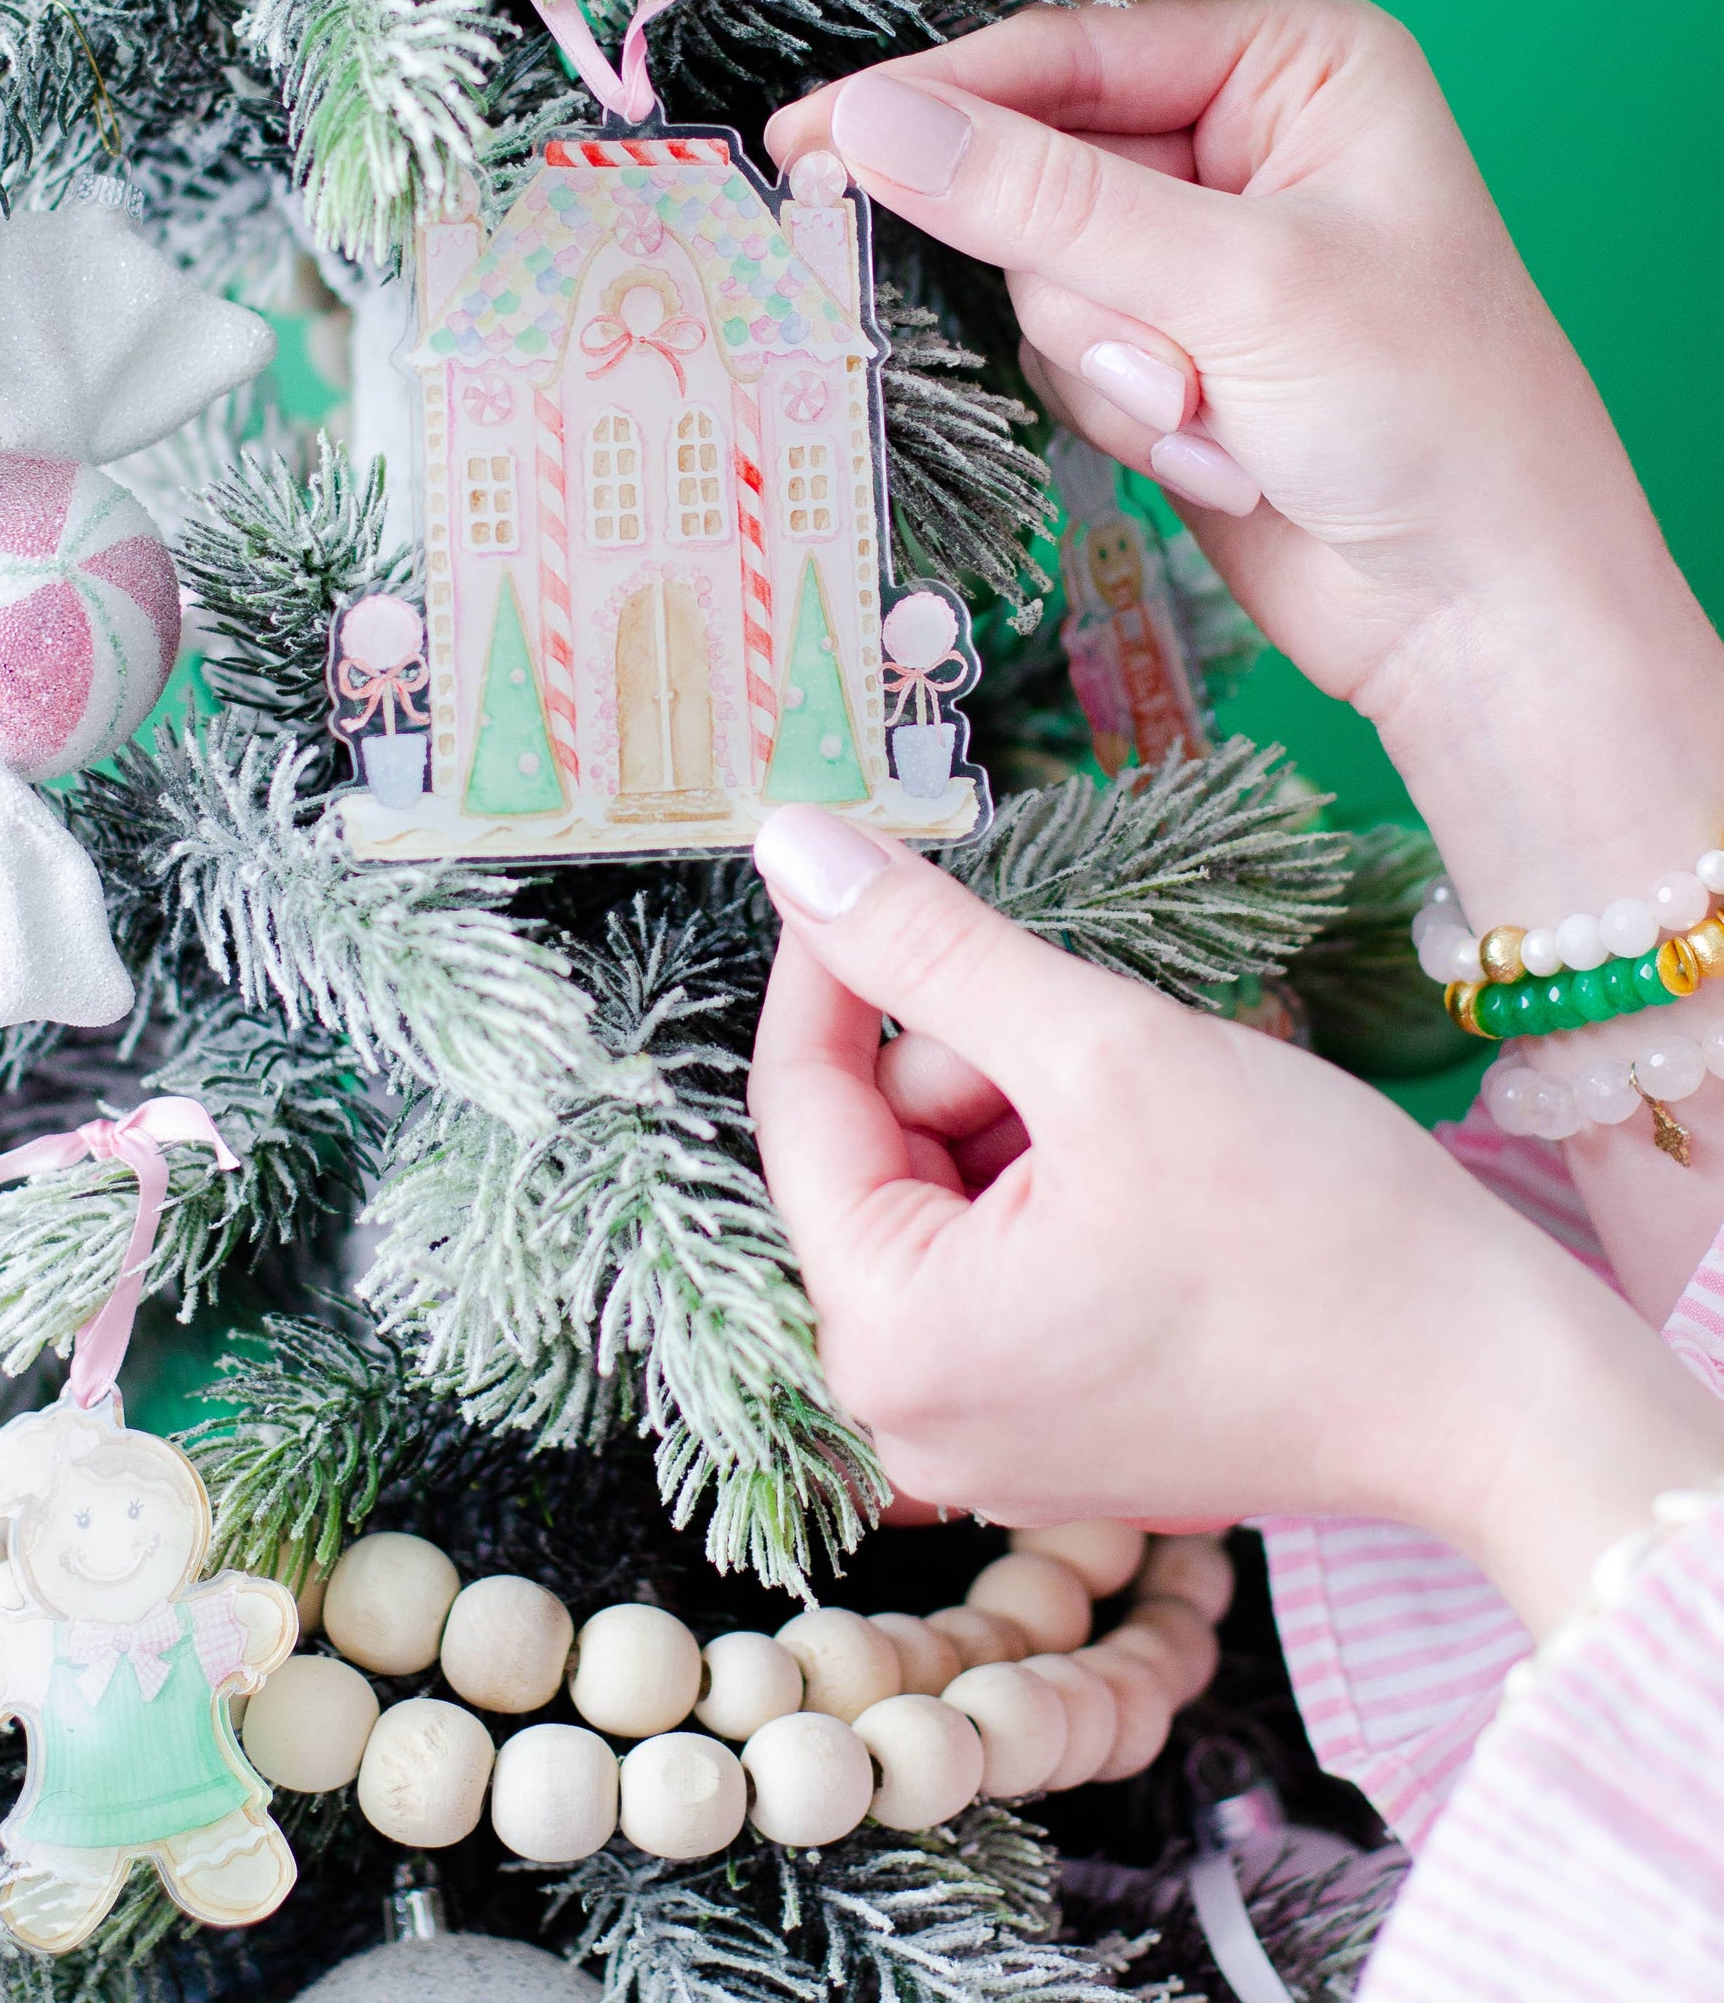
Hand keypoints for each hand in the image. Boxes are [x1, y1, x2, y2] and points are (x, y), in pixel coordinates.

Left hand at [747, 805, 1723, 1636]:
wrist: (1488, 1388)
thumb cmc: (1312, 1228)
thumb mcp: (1101, 1048)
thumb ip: (928, 945)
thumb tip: (791, 843)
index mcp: (887, 1339)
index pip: (800, 1102)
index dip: (836, 961)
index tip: (867, 857)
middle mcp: (903, 1414)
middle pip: (879, 1154)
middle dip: (980, 1070)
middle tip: (1108, 1057)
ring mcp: (977, 1437)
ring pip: (947, 1195)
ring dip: (1034, 1124)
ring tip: (1162, 1133)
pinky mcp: (1050, 1431)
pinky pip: (1002, 1263)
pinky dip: (1065, 1190)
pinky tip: (1168, 1190)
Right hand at [767, 0, 1723, 1313]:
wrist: (1482, 610)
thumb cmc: (1426, 411)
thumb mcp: (1234, 282)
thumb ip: (1037, 199)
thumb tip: (867, 121)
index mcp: (1298, 63)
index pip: (1070, 52)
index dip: (938, 99)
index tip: (808, 140)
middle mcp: (1247, 141)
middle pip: (1038, 169)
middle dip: (1085, 290)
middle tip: (1162, 363)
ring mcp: (1205, 253)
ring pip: (1039, 280)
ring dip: (1116, 369)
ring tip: (1226, 419)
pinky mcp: (1174, 349)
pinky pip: (1066, 356)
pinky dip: (1126, 414)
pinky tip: (1226, 452)